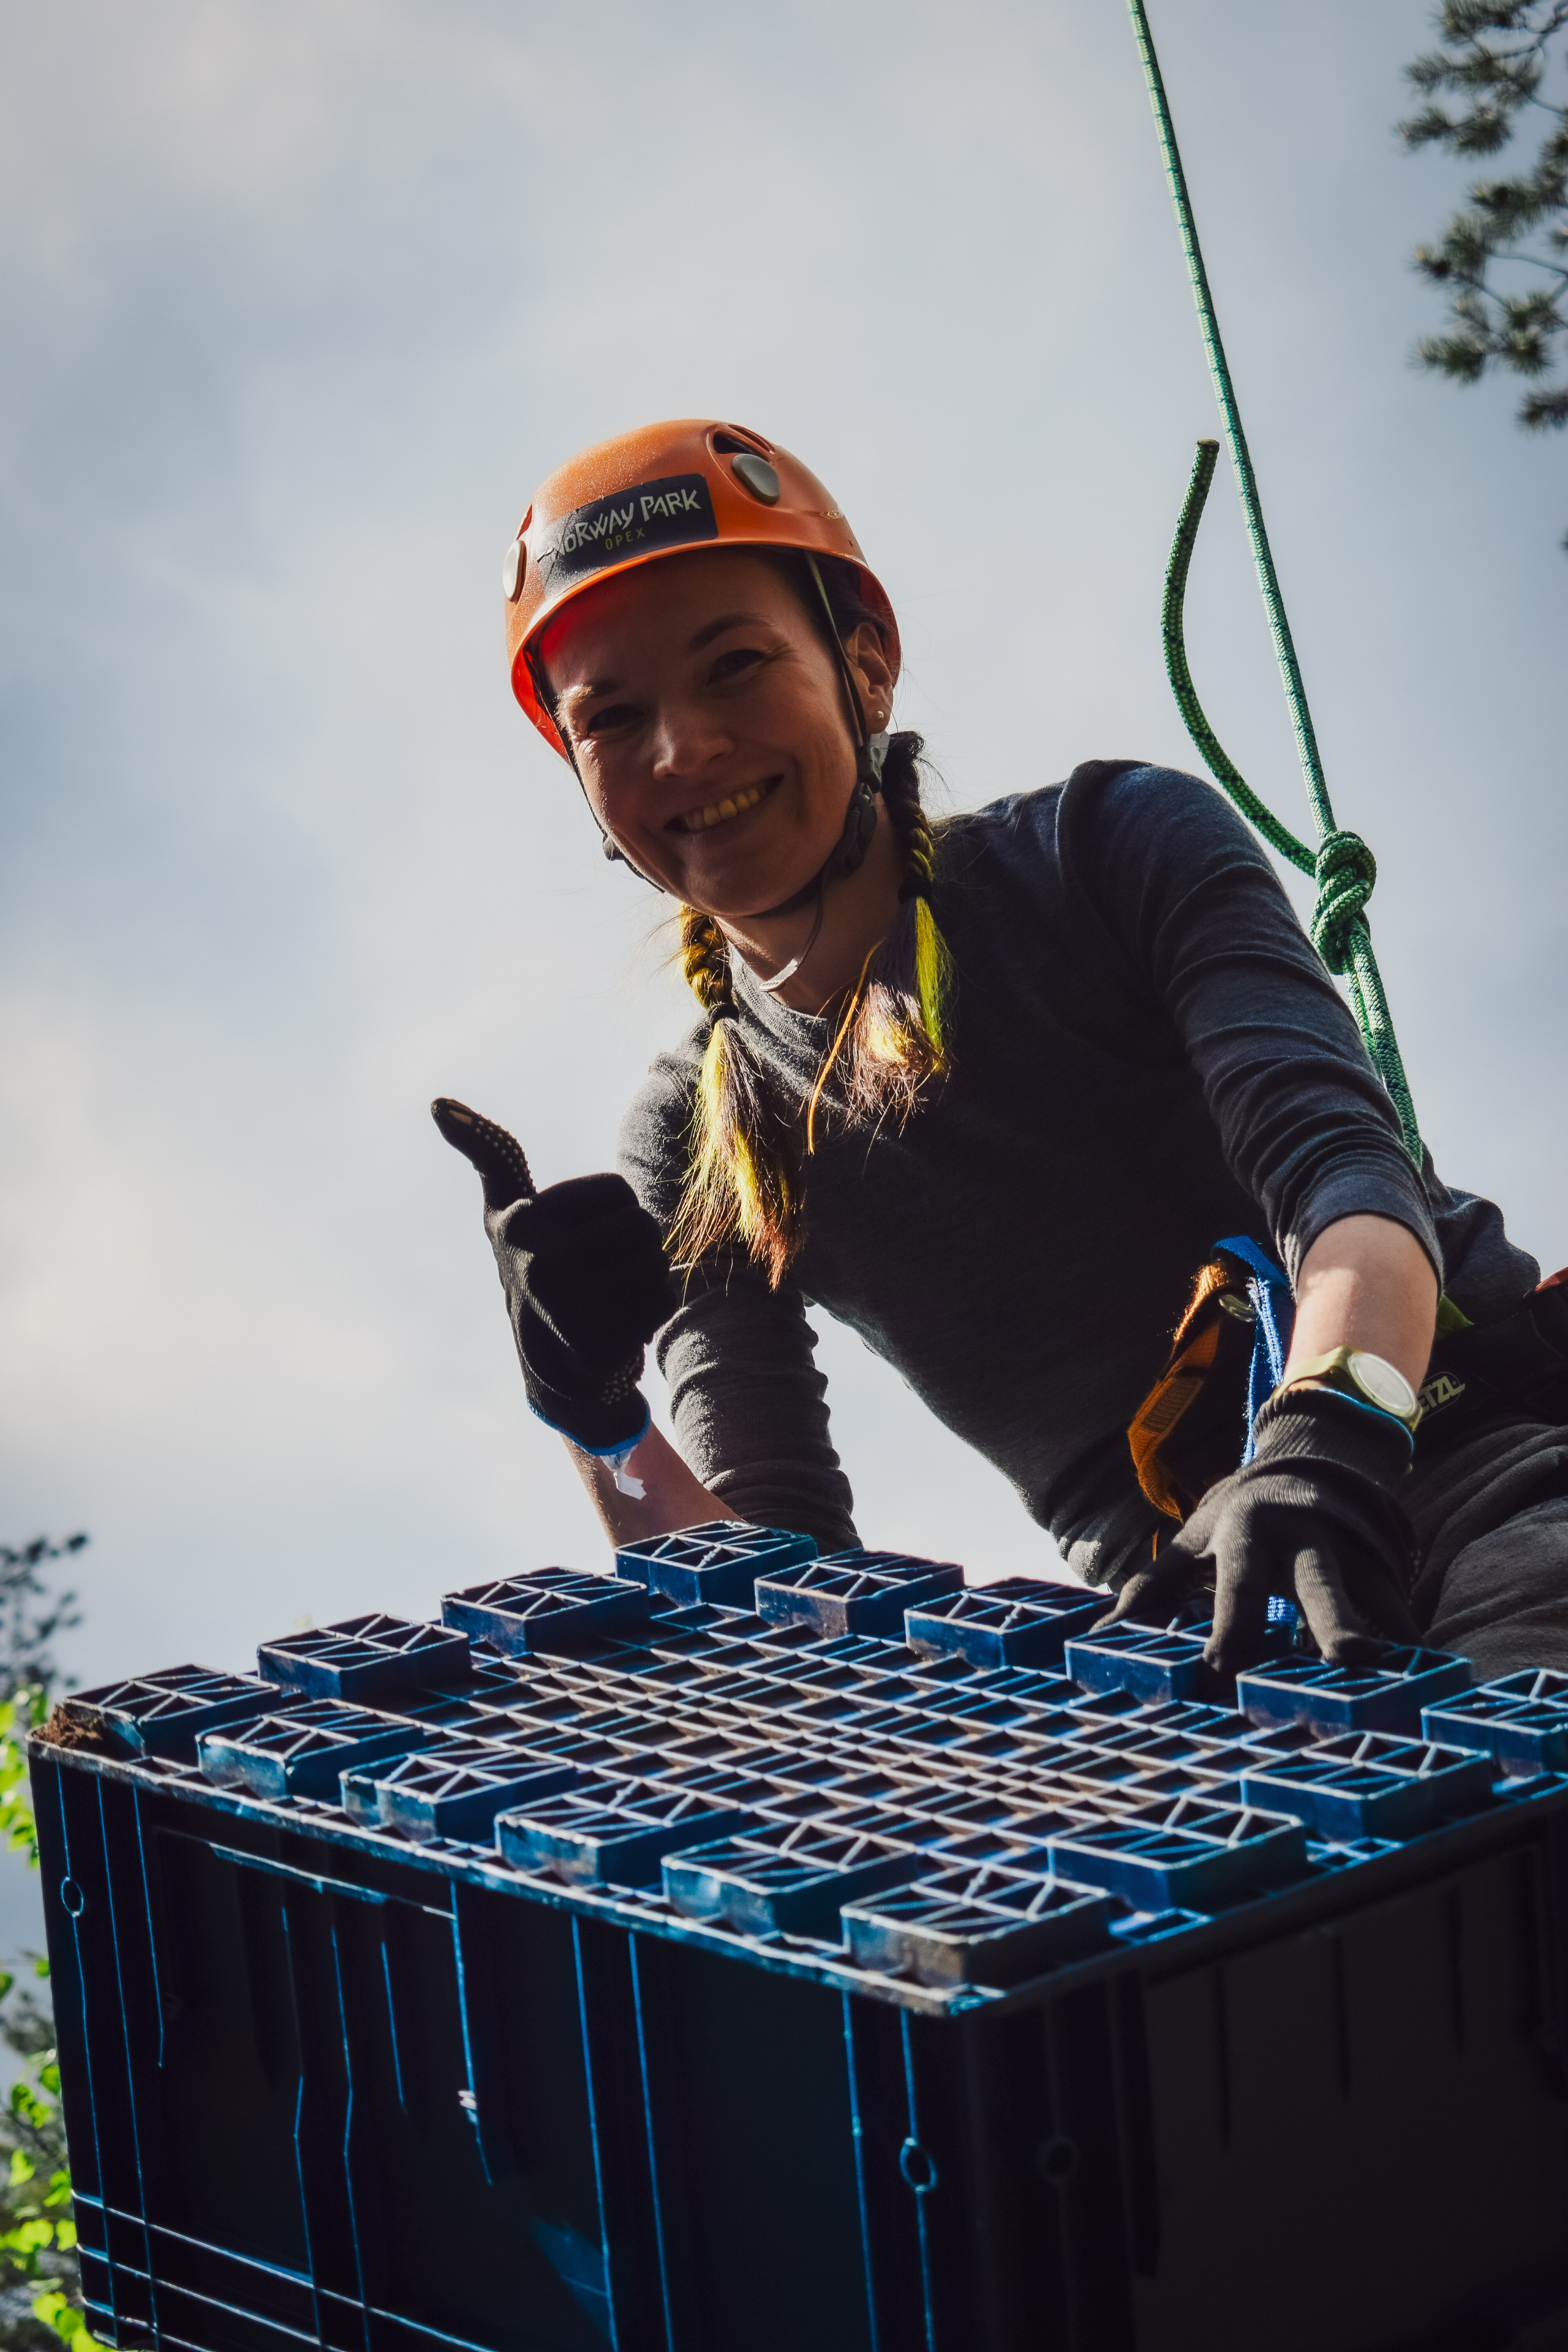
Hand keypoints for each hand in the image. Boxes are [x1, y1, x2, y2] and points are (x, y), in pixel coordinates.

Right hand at [432, 1098, 673, 1454]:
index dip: (609, 1212)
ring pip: (656, 1262)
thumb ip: (486, 1151)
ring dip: (644, 1279)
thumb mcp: (503, 1205)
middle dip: (633, 1247)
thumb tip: (439, 1103)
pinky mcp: (599, 1345)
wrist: (546, 1364)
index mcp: (522, 1221)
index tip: (575, 1236)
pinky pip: (662, 1301)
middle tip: (600, 1273)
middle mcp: (540, 1263)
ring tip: (609, 1297)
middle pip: (643, 1225)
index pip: (620, 1190)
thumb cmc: (532, 1265)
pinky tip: (619, 1326)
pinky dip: (650, 1312)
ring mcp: (569, 1308)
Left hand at [1104, 1385, 1420, 1673]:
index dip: (1229, 1636)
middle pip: (1321, 1586)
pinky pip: (1401, 1605)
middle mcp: (1306, 1539)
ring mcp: (1354, 1548)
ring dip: (1388, 1640)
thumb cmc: (1237, 1518)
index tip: (1220, 1679)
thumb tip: (1096, 1641)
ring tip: (1400, 1688)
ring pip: (1375, 1597)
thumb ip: (1149, 1592)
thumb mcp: (1191, 1544)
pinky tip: (1419, 1683)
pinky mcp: (1388, 1563)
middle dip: (1335, 1624)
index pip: (1238, 1591)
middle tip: (1352, 1662)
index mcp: (1249, 1534)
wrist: (1308, 1459)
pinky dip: (1408, 1640)